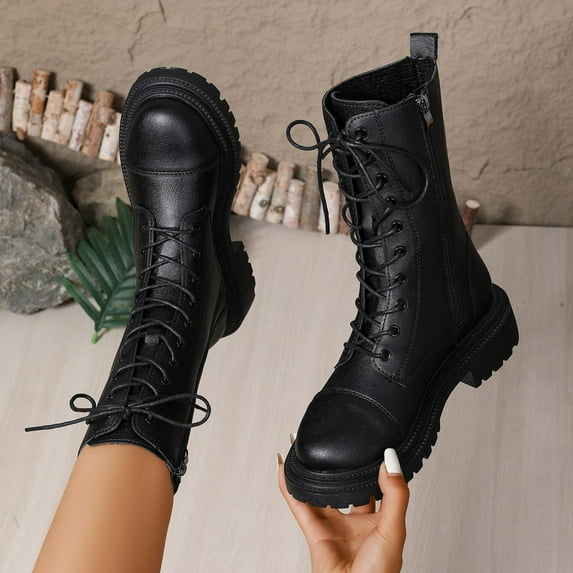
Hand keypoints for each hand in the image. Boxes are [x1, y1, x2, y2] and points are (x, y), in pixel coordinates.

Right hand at [278, 448, 408, 572]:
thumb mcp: (394, 529)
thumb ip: (395, 494)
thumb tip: (390, 461)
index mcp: (379, 522)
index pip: (375, 487)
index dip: (370, 468)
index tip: (368, 446)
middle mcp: (355, 524)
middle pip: (344, 489)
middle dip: (338, 470)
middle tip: (335, 445)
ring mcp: (334, 528)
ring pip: (319, 494)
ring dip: (311, 475)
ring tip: (306, 452)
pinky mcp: (314, 534)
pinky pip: (300, 506)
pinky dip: (290, 488)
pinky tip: (286, 471)